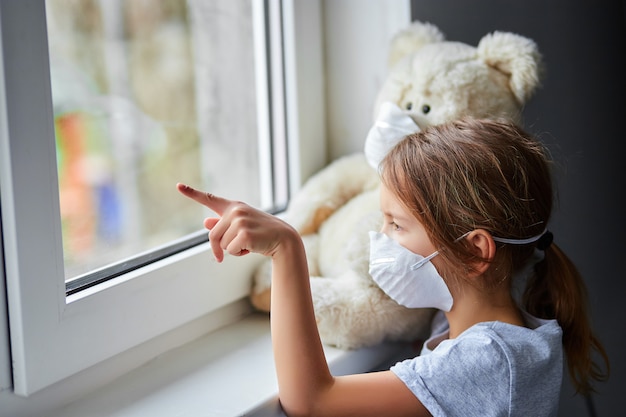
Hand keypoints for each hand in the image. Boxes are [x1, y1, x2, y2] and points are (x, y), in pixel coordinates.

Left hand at [176, 183, 294, 261]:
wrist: (283, 239)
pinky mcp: (244, 233)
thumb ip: (222, 224)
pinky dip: (240, 254)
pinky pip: (231, 250)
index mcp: (233, 207)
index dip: (192, 193)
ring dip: (234, 250)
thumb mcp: (241, 227)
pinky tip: (253, 247)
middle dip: (220, 247)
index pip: (209, 198)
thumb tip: (206, 223)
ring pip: (222, 244)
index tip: (177, 186)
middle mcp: (236, 210)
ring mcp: (240, 221)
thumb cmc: (261, 233)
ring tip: (251, 242)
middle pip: (213, 235)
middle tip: (237, 249)